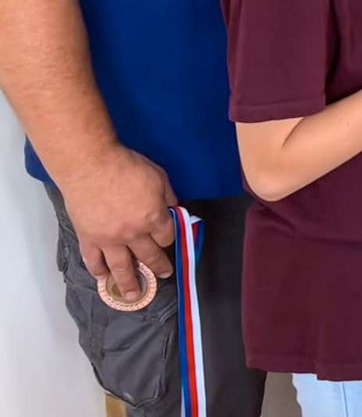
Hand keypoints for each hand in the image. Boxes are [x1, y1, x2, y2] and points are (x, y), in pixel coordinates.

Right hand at [56, 146, 177, 298]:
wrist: (91, 166)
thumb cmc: (127, 167)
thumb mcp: (159, 177)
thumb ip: (168, 197)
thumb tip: (173, 210)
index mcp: (153, 217)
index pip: (166, 237)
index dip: (169, 238)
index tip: (167, 239)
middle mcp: (133, 234)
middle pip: (149, 256)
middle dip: (158, 267)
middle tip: (164, 275)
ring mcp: (109, 240)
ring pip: (121, 267)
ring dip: (129, 283)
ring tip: (134, 296)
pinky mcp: (88, 239)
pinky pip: (93, 261)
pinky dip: (98, 271)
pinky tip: (103, 279)